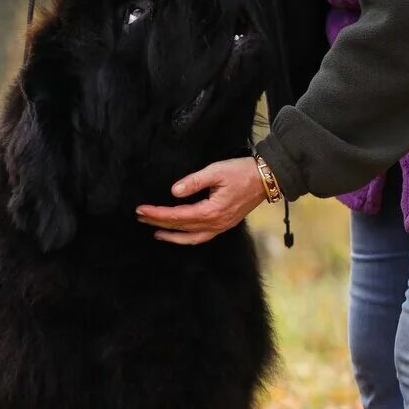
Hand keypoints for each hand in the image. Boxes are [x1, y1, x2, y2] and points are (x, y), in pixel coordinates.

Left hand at [136, 157, 264, 245]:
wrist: (268, 178)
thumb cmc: (243, 172)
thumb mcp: (216, 171)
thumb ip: (194, 181)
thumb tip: (174, 191)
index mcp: (211, 211)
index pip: (176, 215)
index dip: (157, 214)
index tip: (140, 210)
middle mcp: (215, 224)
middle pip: (180, 227)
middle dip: (158, 223)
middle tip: (140, 217)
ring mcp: (221, 227)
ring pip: (190, 238)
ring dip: (171, 235)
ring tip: (155, 232)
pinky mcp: (225, 224)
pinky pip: (201, 237)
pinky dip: (187, 238)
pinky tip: (179, 234)